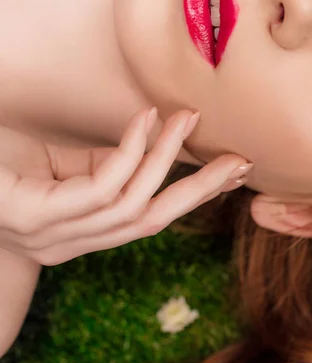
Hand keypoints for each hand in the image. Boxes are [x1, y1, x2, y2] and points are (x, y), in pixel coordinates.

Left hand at [0, 108, 250, 265]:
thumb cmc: (4, 166)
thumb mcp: (67, 167)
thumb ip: (111, 163)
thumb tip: (160, 144)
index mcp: (85, 232)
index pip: (154, 217)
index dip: (197, 196)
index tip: (234, 173)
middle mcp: (74, 242)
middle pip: (154, 221)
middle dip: (201, 190)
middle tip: (238, 160)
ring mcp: (55, 234)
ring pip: (134, 206)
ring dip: (167, 159)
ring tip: (186, 120)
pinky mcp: (38, 217)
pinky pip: (102, 188)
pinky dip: (131, 152)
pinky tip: (145, 121)